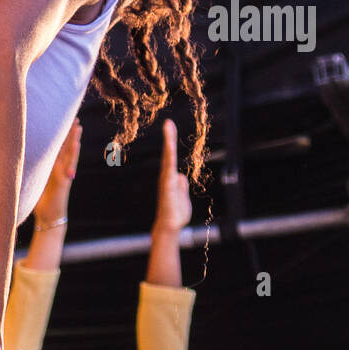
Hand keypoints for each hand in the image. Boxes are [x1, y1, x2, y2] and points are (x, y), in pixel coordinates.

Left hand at [31, 118, 80, 226]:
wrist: (48, 217)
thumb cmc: (40, 200)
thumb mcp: (33, 181)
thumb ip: (32, 170)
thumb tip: (17, 156)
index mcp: (52, 167)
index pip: (56, 147)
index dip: (58, 134)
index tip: (58, 119)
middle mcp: (60, 168)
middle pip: (65, 146)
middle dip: (68, 131)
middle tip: (72, 115)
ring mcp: (64, 173)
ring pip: (70, 152)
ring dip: (74, 138)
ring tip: (78, 125)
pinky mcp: (65, 180)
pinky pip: (70, 164)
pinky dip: (73, 153)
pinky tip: (76, 142)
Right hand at [153, 118, 191, 233]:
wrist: (170, 226)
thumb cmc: (175, 213)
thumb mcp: (182, 196)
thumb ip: (181, 185)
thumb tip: (180, 176)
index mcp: (171, 178)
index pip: (171, 157)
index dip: (171, 143)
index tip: (170, 128)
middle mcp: (167, 176)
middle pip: (169, 154)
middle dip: (169, 138)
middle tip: (168, 123)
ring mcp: (167, 180)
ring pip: (168, 158)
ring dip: (169, 142)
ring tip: (169, 127)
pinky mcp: (168, 185)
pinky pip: (169, 168)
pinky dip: (169, 157)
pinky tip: (170, 148)